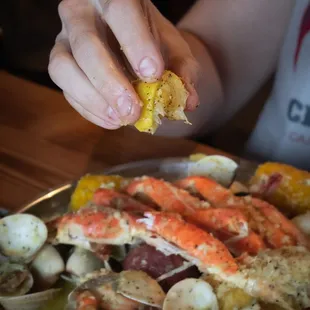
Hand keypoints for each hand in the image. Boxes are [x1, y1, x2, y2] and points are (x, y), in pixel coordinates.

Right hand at [48, 0, 199, 129]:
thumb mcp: (174, 50)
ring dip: (92, 98)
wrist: (132, 44)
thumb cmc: (153, 42)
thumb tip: (187, 101)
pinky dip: (88, 109)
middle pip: (86, 43)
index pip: (120, 10)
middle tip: (133, 109)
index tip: (152, 74)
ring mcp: (65, 40)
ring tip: (120, 119)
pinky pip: (65, 89)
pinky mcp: (60, 65)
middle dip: (110, 81)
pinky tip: (112, 121)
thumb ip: (183, 71)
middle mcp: (82, 14)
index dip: (135, 42)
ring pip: (63, 67)